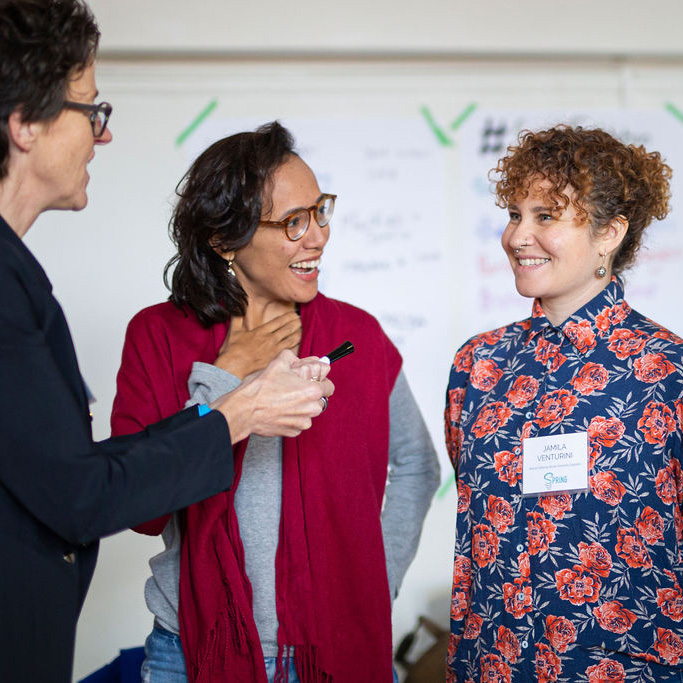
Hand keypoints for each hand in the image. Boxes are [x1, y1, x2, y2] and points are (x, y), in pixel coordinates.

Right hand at [210, 349, 333, 442]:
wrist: (244, 410)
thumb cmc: (261, 388)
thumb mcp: (279, 363)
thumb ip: (298, 359)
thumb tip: (308, 360)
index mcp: (312, 391)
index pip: (329, 386)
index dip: (320, 381)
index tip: (311, 380)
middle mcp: (312, 409)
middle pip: (319, 399)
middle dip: (309, 394)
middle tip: (293, 388)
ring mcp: (303, 422)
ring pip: (308, 412)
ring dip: (300, 406)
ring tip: (283, 399)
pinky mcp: (293, 432)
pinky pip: (298, 422)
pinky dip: (291, 416)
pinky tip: (279, 410)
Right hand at [214, 312, 301, 378]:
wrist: (234, 366)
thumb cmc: (233, 350)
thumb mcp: (234, 331)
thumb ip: (238, 317)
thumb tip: (238, 306)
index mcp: (261, 331)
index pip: (278, 322)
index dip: (287, 317)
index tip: (294, 314)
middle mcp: (269, 339)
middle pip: (286, 329)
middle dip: (294, 323)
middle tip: (300, 319)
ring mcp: (273, 349)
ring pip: (288, 339)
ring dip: (296, 333)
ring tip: (301, 329)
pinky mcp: (273, 358)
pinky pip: (286, 349)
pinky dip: (293, 344)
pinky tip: (296, 342)